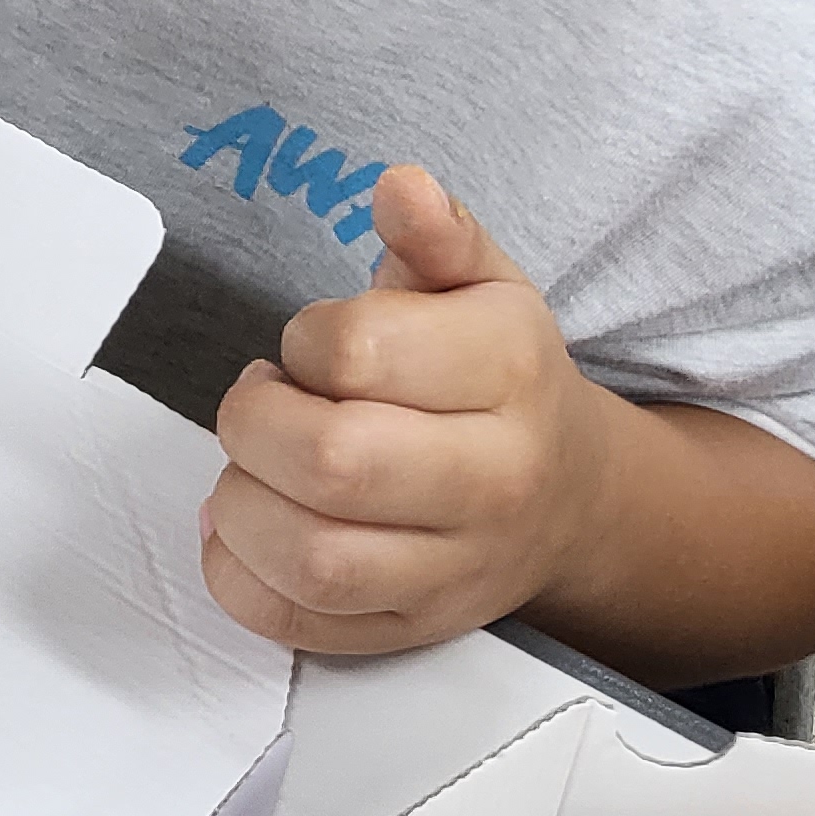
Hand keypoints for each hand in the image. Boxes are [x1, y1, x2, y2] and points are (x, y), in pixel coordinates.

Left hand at [198, 167, 619, 655]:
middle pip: (333, 463)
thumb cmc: (501, 379)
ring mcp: (456, 569)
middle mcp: (495, 480)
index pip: (360, 351)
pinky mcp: (415, 630)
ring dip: (243, 503)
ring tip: (252, 466)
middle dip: (257, 422)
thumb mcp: (484, 284)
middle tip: (262, 402)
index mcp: (510, 372)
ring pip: (315, 559)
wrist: (572, 496)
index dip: (304, 339)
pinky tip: (244, 529)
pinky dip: (242, 580)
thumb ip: (436, 232)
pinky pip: (303, 627)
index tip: (310, 343)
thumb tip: (402, 185)